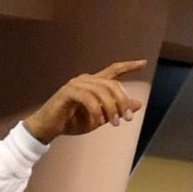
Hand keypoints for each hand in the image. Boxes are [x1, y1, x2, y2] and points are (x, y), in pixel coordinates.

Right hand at [25, 61, 148, 143]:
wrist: (48, 128)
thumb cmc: (72, 122)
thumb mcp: (100, 117)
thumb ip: (117, 109)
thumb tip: (138, 104)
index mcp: (94, 83)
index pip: (113, 70)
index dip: (128, 66)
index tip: (143, 63)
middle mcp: (86, 79)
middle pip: (112, 84)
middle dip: (123, 101)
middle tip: (127, 118)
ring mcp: (76, 84)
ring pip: (102, 91)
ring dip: (111, 108)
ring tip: (114, 123)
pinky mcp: (68, 92)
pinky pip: (88, 98)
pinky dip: (95, 110)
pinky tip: (97, 121)